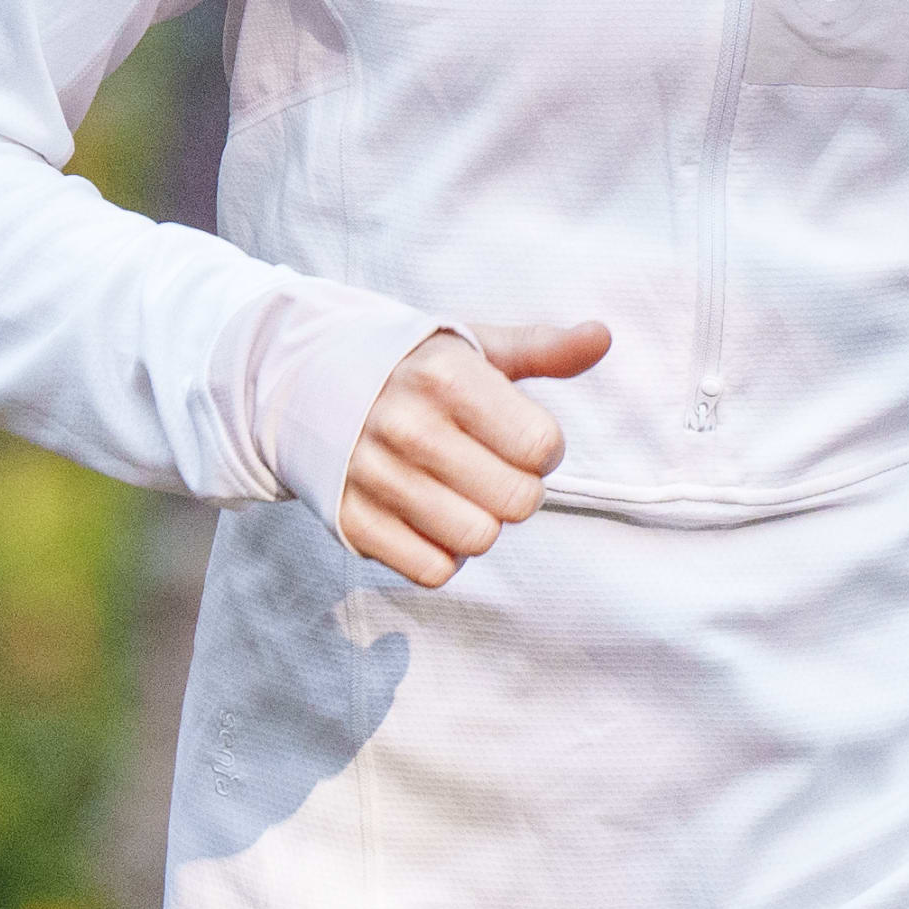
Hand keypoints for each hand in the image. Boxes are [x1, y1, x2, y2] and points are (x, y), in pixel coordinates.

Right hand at [336, 318, 608, 589]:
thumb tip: (601, 337)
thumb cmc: (413, 372)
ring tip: (458, 492)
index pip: (542, 447)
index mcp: (446, 377)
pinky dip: (442, 553)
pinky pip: (434, 571)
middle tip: (489, 468)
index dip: (541, 448)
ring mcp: (375, 478)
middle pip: (518, 502)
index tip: (515, 436)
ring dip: (480, 523)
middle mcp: (408, 427)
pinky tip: (428, 518)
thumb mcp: (474, 348)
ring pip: (478, 540)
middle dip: (516, 489)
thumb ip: (543, 349)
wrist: (307, 386)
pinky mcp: (353, 523)